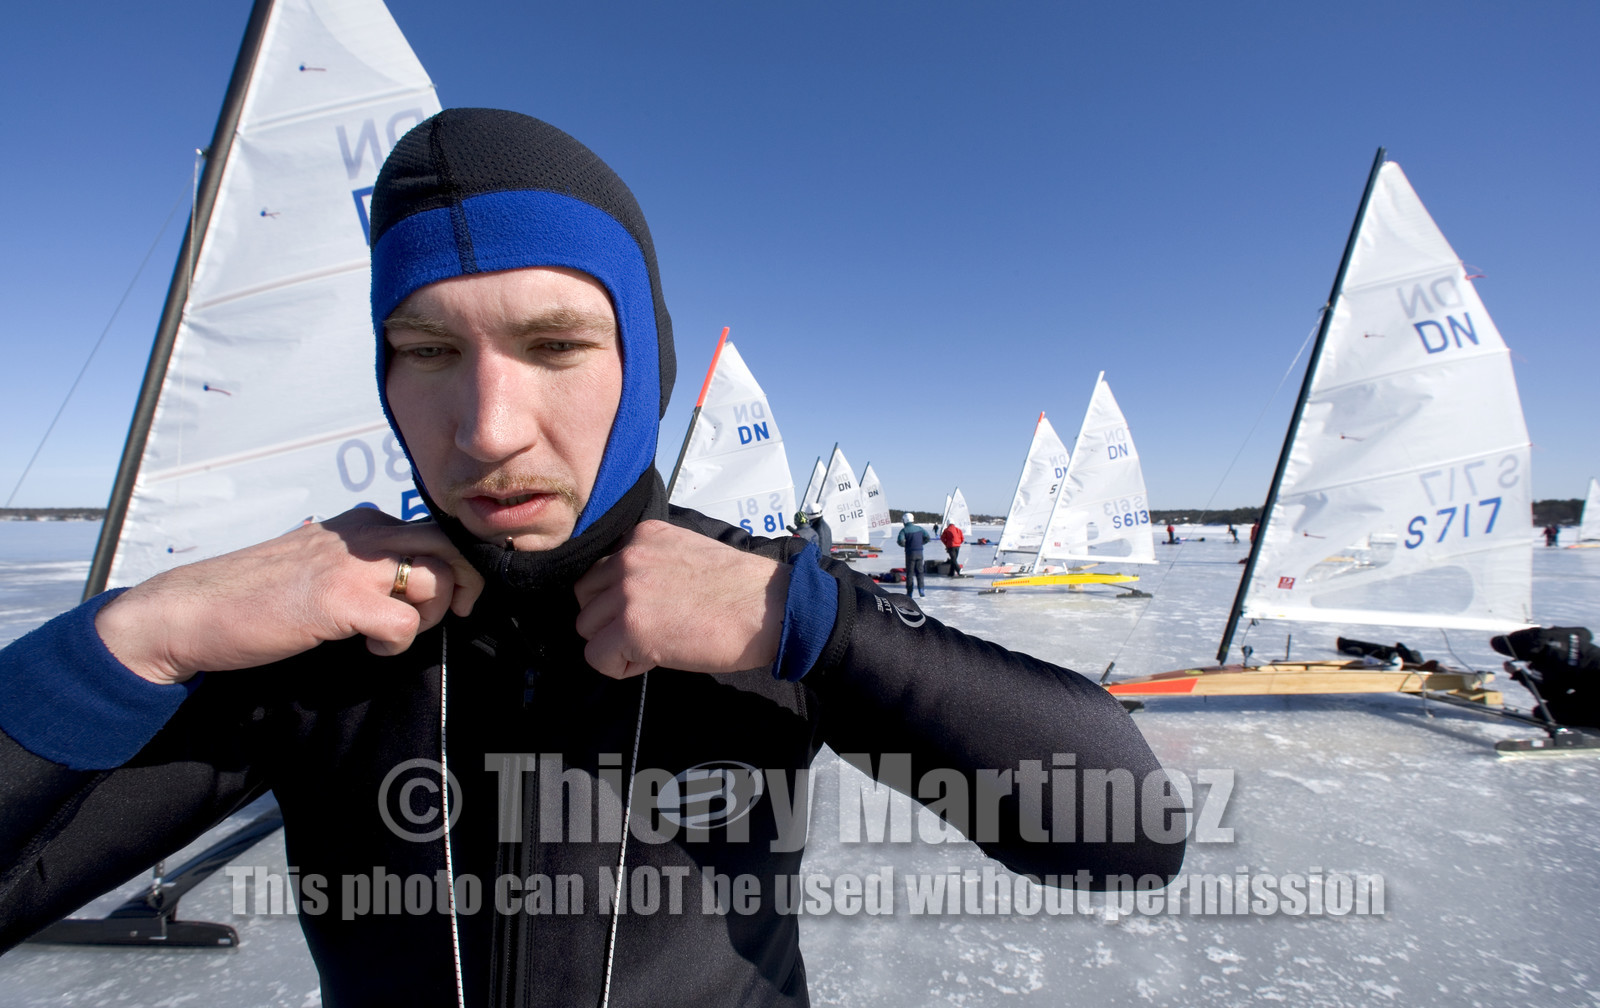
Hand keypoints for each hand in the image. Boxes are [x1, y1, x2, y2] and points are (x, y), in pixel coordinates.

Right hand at [95, 509, 483, 683]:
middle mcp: (364, 534)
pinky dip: (396, 644)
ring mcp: (352, 565)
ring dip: (428, 615)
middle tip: (453, 614)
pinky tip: (369, 649)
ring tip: (394, 633)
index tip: (455, 594)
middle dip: (465, 582)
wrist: (193, 610)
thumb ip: (365, 565)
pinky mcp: (339, 600)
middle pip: (450, 544)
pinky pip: (403, 624)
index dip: (458, 563)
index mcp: (362, 524)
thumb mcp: (322, 564)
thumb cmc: (256, 594)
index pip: (435, 529)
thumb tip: (414, 587)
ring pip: (436, 579)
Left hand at [573, 520, 787, 678]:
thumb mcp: (687, 552)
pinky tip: (653, 660)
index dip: (620, 597)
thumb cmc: (740, 589)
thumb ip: (651, 562)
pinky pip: (597, 657)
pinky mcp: (631, 628)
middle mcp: (628, 557)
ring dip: (615, 643)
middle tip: (647, 631)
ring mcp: (626, 592)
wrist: (769, 609)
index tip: (651, 609)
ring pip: (587, 628)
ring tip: (654, 646)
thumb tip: (630, 593)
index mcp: (642, 536)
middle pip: (586, 598)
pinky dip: (620, 667)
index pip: (601, 570)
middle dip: (609, 619)